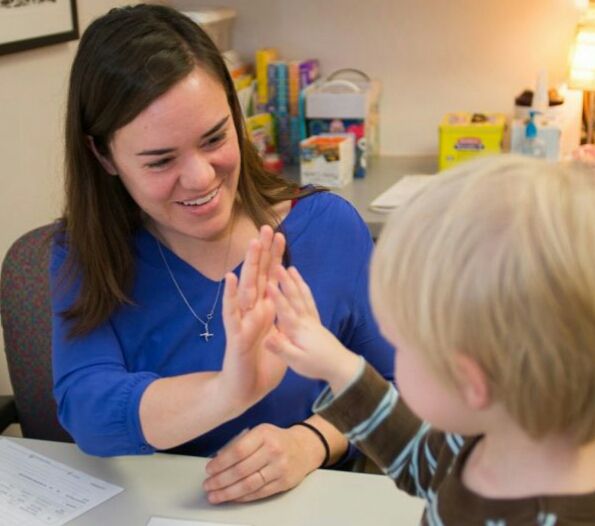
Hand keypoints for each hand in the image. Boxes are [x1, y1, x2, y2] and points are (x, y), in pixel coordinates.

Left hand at [203, 423, 322, 502]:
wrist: (304, 448)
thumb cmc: (276, 439)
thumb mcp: (260, 432)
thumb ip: (241, 443)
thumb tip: (217, 460)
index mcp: (264, 434)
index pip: (238, 451)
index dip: (221, 463)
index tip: (208, 470)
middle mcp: (273, 451)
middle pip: (241, 469)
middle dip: (220, 480)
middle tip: (207, 485)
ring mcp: (279, 468)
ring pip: (249, 484)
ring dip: (228, 492)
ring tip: (214, 496)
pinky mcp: (283, 483)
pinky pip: (258, 493)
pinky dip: (242, 497)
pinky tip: (231, 497)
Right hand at [219, 226, 287, 407]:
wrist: (245, 390)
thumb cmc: (262, 364)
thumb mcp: (279, 337)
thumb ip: (277, 316)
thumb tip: (279, 296)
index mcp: (264, 310)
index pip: (271, 279)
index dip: (275, 258)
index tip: (279, 236)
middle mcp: (252, 311)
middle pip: (258, 277)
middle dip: (263, 253)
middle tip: (267, 228)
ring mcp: (242, 321)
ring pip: (246, 289)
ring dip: (250, 267)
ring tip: (252, 245)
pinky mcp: (236, 336)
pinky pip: (233, 315)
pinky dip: (231, 297)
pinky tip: (230, 278)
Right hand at [266, 265, 360, 392]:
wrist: (341, 367)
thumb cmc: (316, 365)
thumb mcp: (296, 361)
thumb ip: (281, 348)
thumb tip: (266, 338)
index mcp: (297, 330)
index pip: (285, 311)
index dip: (276, 298)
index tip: (268, 283)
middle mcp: (305, 321)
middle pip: (295, 298)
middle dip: (286, 281)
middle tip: (278, 266)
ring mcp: (312, 320)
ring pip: (303, 296)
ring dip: (296, 282)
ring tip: (290, 268)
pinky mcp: (316, 322)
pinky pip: (310, 301)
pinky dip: (305, 290)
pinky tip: (302, 285)